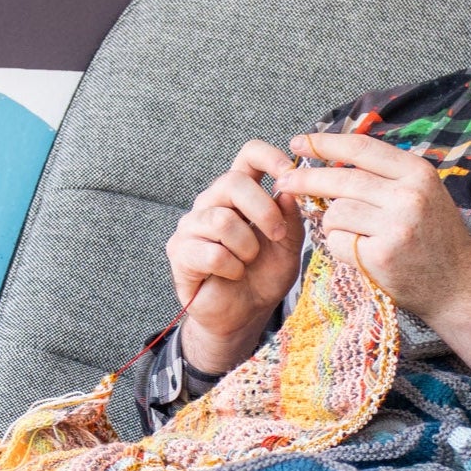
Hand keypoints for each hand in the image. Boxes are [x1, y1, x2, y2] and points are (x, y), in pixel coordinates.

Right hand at [166, 139, 304, 371]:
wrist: (242, 315)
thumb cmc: (263, 277)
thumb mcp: (288, 248)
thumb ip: (290, 219)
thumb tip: (288, 189)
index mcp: (240, 194)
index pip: (248, 155)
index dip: (269, 157)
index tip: (289, 172)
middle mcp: (212, 202)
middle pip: (232, 182)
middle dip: (263, 210)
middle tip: (277, 236)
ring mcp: (192, 226)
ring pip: (222, 220)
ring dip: (247, 247)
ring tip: (249, 262)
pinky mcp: (180, 252)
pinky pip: (211, 253)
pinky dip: (232, 268)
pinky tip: (233, 275)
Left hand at [272, 130, 470, 380]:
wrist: (460, 289)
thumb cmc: (437, 241)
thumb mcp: (424, 195)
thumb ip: (387, 177)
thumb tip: (333, 160)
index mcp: (418, 173)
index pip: (361, 148)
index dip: (325, 143)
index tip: (299, 142)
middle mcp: (408, 195)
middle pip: (340, 179)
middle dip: (306, 179)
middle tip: (284, 181)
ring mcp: (395, 226)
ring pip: (335, 213)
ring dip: (332, 224)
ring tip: (354, 236)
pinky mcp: (380, 256)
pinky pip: (336, 243)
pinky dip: (338, 248)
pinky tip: (358, 254)